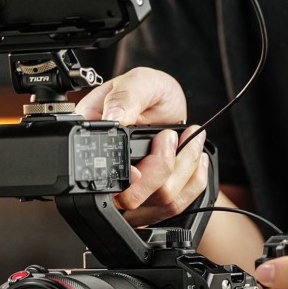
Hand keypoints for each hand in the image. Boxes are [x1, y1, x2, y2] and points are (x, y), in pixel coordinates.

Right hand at [75, 67, 208, 226]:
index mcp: (92, 143)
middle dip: (162, 169)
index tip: (145, 164)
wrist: (169, 104)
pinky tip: (195, 159)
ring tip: (190, 140)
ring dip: (184, 170)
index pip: (100, 176)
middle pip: (129, 198)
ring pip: (158, 202)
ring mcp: (129, 190)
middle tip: (170, 136)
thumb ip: (125, 97)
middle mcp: (107, 171)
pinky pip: (175, 206)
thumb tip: (113, 118)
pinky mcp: (150, 199)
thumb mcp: (138, 82)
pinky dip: (193, 182)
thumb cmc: (150, 91)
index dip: (126, 177)